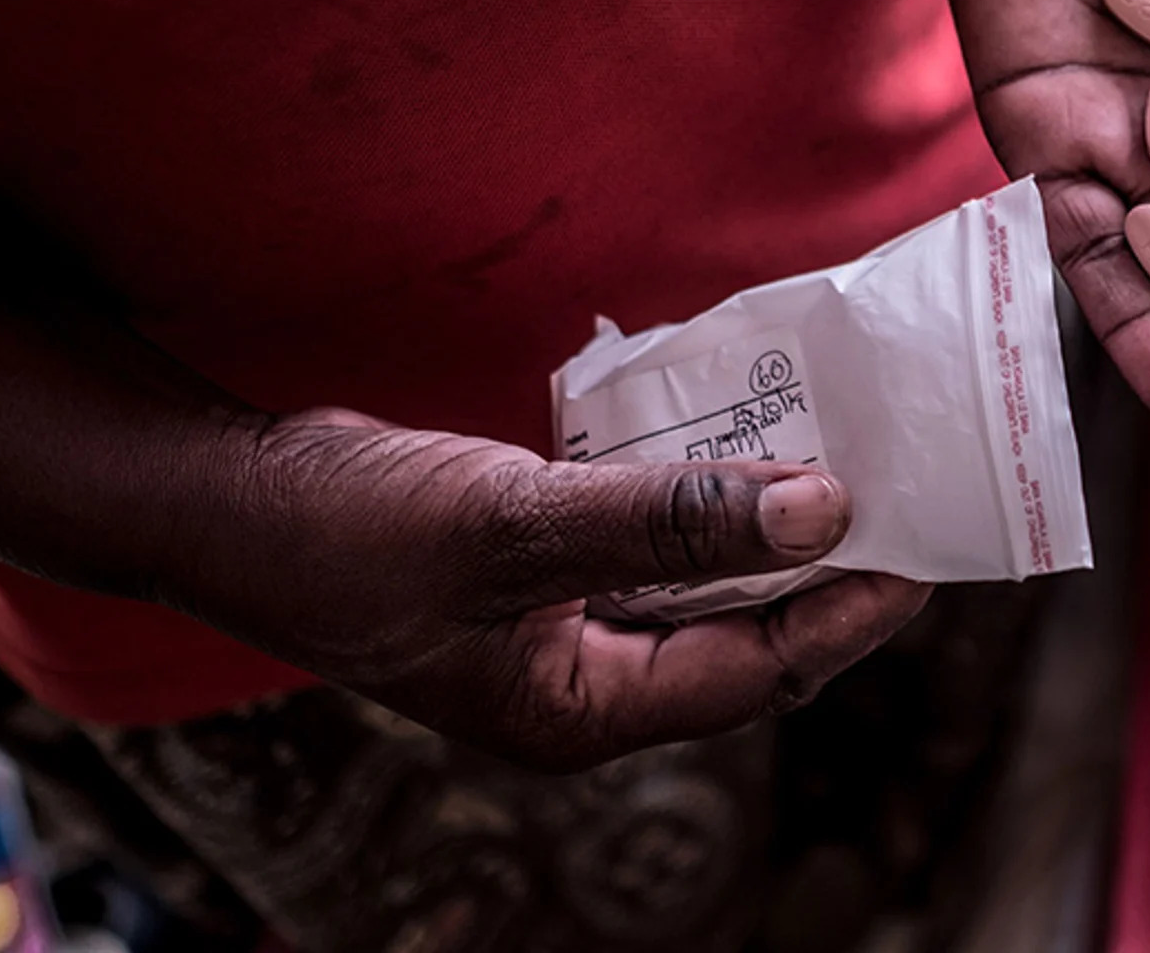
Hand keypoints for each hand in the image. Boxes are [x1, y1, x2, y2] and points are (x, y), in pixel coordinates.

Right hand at [172, 408, 927, 771]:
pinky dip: (700, 498)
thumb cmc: (348, 528)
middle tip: (904, 489)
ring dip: (766, 527)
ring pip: (702, 585)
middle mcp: (583, 681)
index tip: (924, 544)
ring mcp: (561, 625)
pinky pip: (653, 540)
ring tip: (844, 453)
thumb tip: (824, 513)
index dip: (846, 612)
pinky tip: (742, 439)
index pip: (758, 674)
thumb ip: (670, 521)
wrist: (225, 495)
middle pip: (744, 636)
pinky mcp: (544, 566)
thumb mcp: (516, 524)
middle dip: (823, 570)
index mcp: (580, 711)